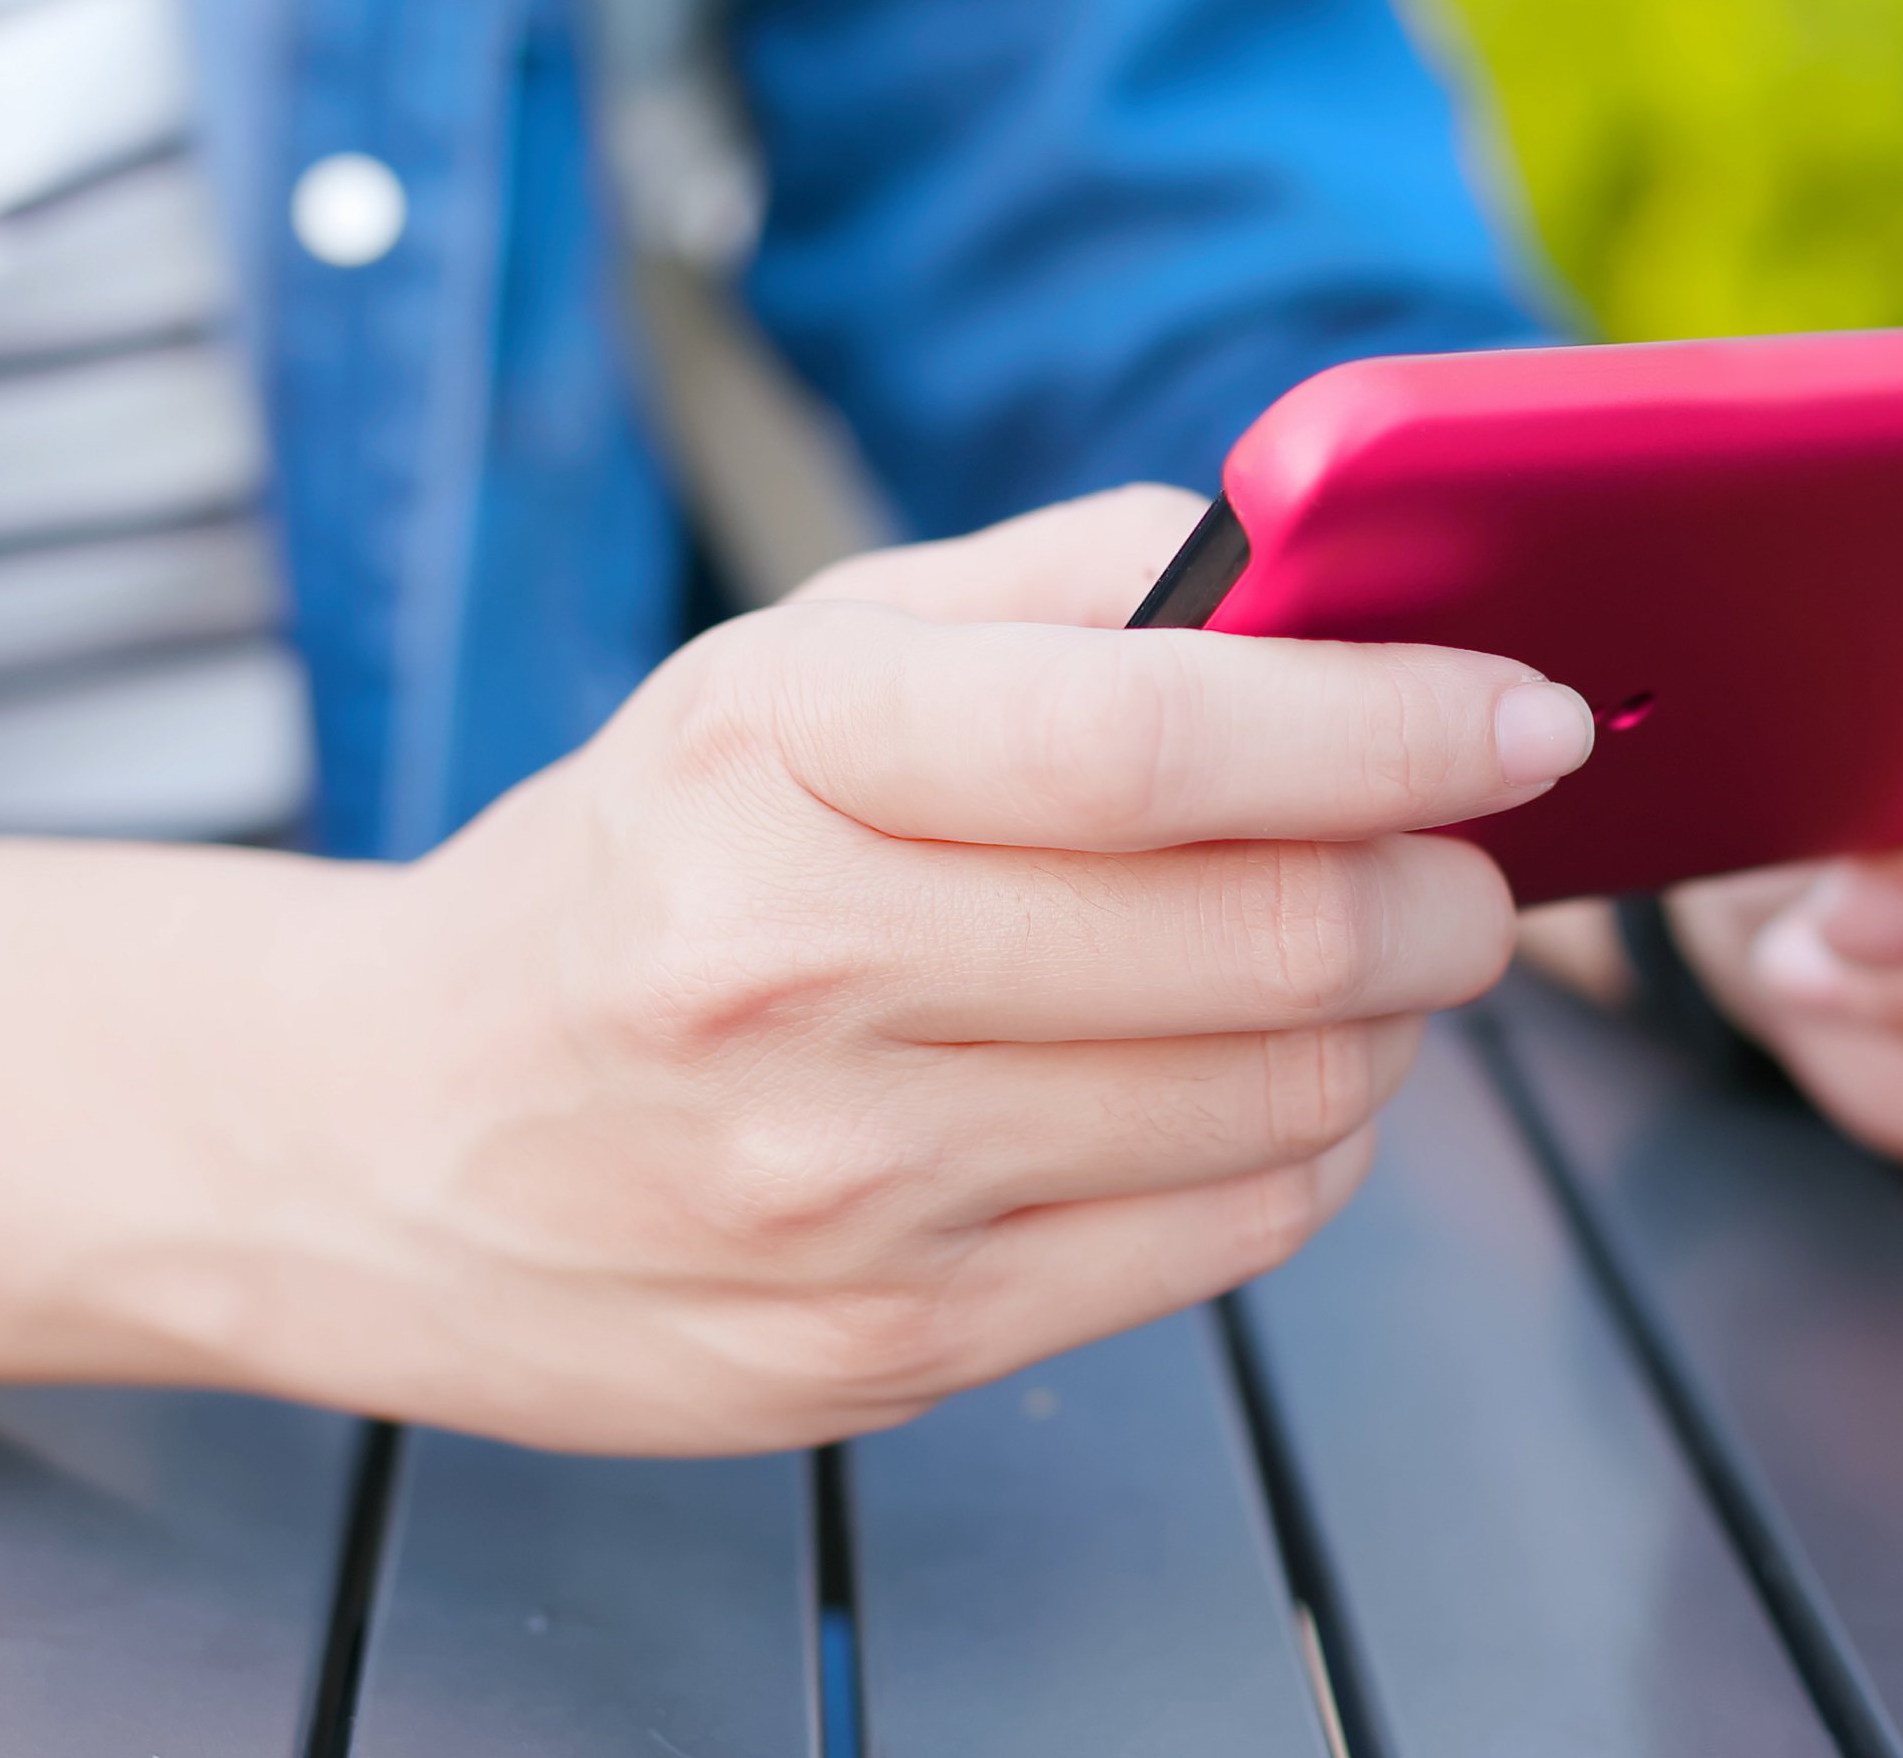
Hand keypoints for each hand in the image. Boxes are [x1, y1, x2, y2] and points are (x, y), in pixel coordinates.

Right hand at [207, 487, 1592, 1449]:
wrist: (380, 1140)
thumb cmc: (635, 866)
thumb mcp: (779, 666)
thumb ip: (1051, 588)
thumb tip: (1310, 561)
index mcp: (775, 755)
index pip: (1158, 738)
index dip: (1391, 724)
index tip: (1522, 709)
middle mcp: (799, 974)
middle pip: (1263, 938)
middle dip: (1439, 890)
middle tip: (1474, 857)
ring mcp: (844, 1187)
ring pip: (1281, 1100)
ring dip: (1384, 1022)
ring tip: (1357, 961)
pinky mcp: (892, 1342)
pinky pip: (1227, 1240)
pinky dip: (1307, 1146)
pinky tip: (1264, 1083)